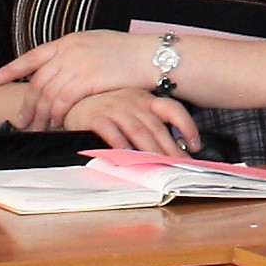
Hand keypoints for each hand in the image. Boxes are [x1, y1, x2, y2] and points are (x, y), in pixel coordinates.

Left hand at [0, 30, 158, 129]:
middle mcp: (69, 50)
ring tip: (37, 129)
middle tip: (21, 121)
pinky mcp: (88, 79)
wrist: (151, 55)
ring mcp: (77, 64)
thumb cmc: (129, 53)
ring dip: (40, 115)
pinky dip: (57, 116)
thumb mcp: (97, 45)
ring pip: (47, 94)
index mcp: (68, 41)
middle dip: (27, 103)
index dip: (10, 69)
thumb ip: (75, 55)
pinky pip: (63, 102)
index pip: (32, 56)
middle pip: (37, 81)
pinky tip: (57, 125)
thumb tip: (61, 69)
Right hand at [64, 88, 201, 155]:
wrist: (71, 102)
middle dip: (170, 150)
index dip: (187, 127)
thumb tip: (174, 148)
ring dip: (151, 151)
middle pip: (157, 127)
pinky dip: (121, 146)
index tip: (195, 146)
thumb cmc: (105, 110)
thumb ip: (149, 124)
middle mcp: (132, 101)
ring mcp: (114, 108)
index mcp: (144, 98)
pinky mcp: (95, 117)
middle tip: (180, 167)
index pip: (173, 109)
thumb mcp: (130, 110)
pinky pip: (111, 133)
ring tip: (160, 167)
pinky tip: (128, 159)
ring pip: (138, 131)